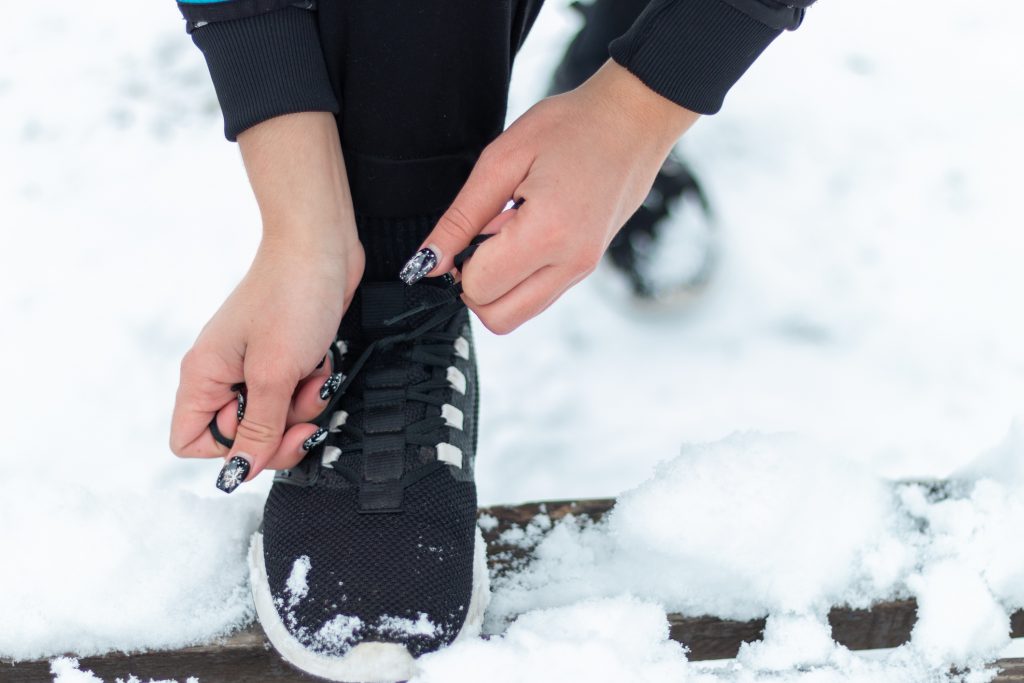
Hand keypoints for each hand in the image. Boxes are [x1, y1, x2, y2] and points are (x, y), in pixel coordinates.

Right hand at [169, 112, 363, 490]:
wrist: (322, 245)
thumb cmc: (292, 296)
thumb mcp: (275, 373)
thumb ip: (259, 427)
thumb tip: (238, 472)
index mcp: (203, 376)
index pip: (191, 441)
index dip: (230, 450)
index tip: (265, 434)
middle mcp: (223, 373)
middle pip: (243, 436)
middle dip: (281, 430)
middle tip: (306, 413)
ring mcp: (254, 365)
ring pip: (277, 417)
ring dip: (305, 404)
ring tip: (316, 374)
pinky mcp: (285, 356)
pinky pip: (297, 393)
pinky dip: (314, 384)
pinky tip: (323, 362)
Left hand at [409, 61, 699, 333]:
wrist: (634, 120)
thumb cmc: (570, 127)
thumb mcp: (502, 160)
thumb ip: (461, 218)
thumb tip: (428, 262)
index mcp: (547, 233)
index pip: (479, 286)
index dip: (457, 264)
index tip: (464, 231)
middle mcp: (570, 263)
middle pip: (498, 317)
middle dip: (473, 288)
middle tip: (475, 242)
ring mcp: (583, 271)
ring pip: (518, 314)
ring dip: (496, 286)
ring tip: (502, 234)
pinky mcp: (587, 268)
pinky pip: (539, 296)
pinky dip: (518, 279)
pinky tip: (521, 236)